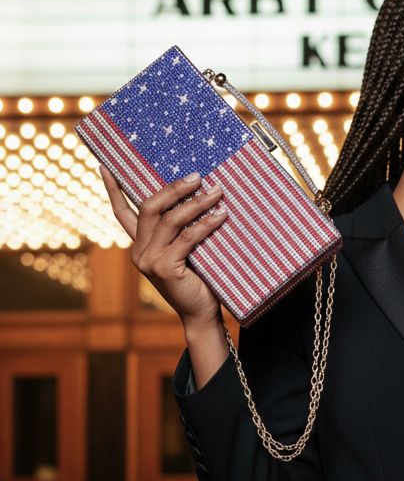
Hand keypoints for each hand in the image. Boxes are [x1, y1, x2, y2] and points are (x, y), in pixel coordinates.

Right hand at [99, 165, 225, 328]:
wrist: (201, 314)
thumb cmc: (197, 280)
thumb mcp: (185, 251)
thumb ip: (180, 231)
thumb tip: (199, 193)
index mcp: (140, 245)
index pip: (121, 213)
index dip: (113, 189)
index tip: (105, 166)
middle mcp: (139, 252)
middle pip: (149, 208)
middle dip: (174, 188)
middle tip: (197, 176)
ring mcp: (149, 261)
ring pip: (170, 220)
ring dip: (196, 203)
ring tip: (216, 192)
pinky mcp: (164, 268)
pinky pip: (187, 238)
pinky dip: (206, 224)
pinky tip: (221, 215)